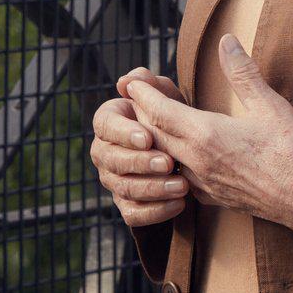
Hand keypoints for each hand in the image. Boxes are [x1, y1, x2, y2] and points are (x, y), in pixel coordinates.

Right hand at [89, 68, 189, 228]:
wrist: (188, 150)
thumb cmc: (174, 118)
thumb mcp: (169, 99)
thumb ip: (153, 86)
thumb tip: (130, 79)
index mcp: (110, 122)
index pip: (104, 124)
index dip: (123, 132)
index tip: (147, 137)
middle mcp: (105, 151)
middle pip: (110, 159)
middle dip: (140, 162)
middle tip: (169, 163)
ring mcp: (113, 180)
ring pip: (123, 188)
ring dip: (152, 188)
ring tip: (182, 186)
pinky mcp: (126, 203)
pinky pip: (132, 213)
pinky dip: (155, 211)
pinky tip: (179, 205)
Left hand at [125, 35, 292, 240]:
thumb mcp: (271, 105)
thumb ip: (243, 73)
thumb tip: (227, 41)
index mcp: (206, 135)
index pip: (159, 111)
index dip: (142, 94)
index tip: (130, 80)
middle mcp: (196, 161)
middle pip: (152, 134)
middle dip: (141, 112)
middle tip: (136, 95)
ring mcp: (202, 183)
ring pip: (163, 158)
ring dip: (154, 138)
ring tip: (153, 121)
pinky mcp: (212, 198)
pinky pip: (179, 178)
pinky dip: (172, 161)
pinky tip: (179, 156)